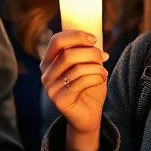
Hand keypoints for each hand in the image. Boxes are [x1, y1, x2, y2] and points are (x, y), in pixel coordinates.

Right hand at [39, 30, 108, 150]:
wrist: (89, 114)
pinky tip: (101, 79)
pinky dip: (96, 77)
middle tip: (104, 57)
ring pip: (76, 68)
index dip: (76, 36)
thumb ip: (85, 51)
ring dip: (96, 67)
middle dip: (91, 53)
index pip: (57, 40)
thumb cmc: (88, 85)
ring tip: (104, 71)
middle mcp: (46, 74)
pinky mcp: (59, 100)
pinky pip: (81, 82)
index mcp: (49, 60)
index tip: (94, 39)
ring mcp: (50, 88)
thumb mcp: (87, 64)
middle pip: (68, 54)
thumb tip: (92, 39)